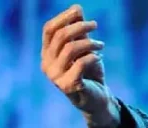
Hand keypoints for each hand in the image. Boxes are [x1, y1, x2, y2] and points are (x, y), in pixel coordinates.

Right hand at [41, 5, 119, 127]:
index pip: (49, 29)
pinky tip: (99, 58)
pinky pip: (80, 63)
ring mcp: (55, 77)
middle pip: (60, 36)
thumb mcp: (84, 47)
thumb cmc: (89, 71)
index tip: (79, 12)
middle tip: (95, 25)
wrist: (98, 98)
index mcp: (47, 54)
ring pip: (70, 48)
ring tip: (101, 45)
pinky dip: (93, 57)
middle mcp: (47, 65)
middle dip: (80, 27)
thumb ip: (79, 30)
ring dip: (89, 42)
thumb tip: (76, 8)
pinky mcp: (68, 86)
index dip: (64, 17)